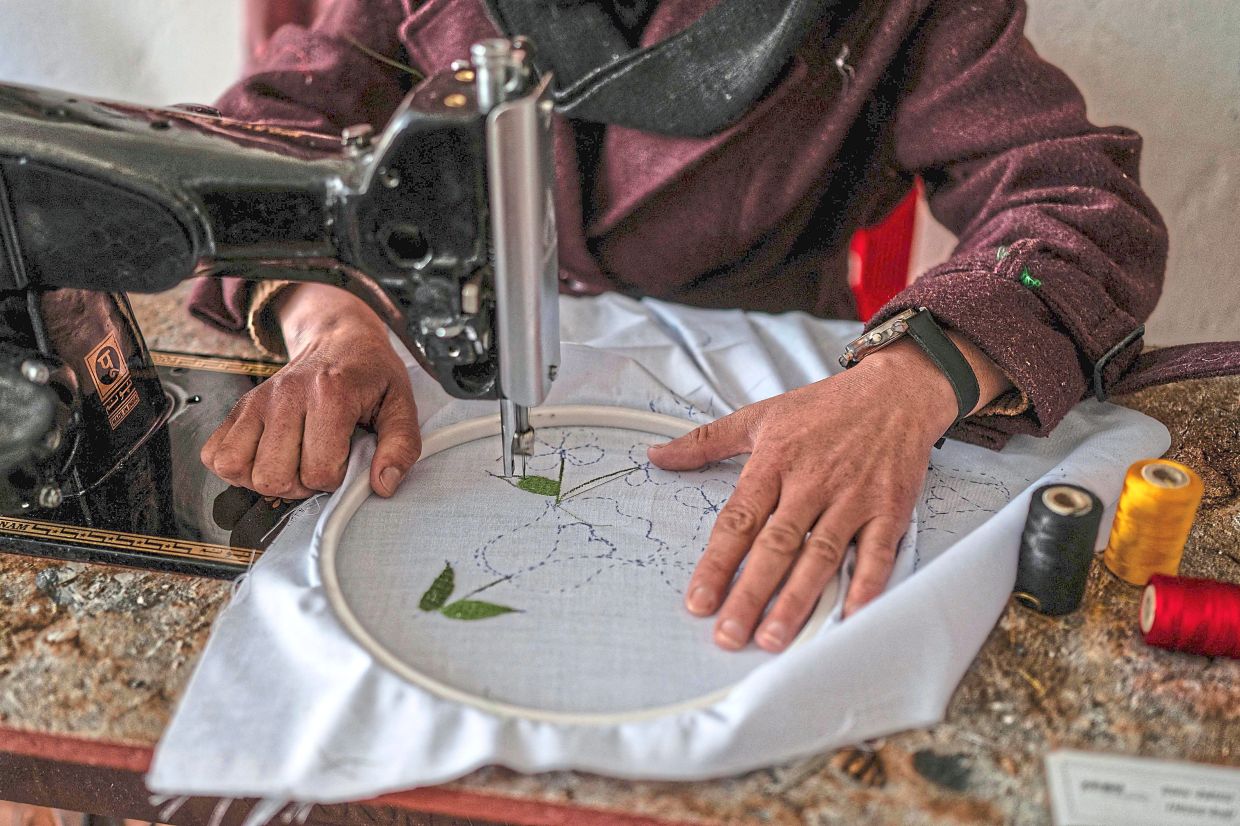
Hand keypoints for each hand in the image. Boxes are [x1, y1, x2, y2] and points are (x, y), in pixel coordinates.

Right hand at [201, 284, 420, 498]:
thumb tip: (384, 484)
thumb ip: (401, 445)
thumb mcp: (401, 404)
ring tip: (292, 464)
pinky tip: (266, 458)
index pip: (318, 472)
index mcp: (329, 394)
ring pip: (236, 468)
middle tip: (318, 465)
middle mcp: (285, 395)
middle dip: (299, 485)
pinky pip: (214, 454)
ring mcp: (256, 401)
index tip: (345, 461)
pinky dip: (236, 467)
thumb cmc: (370, 373)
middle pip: (272, 477)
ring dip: (265, 479)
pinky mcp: (239, 407)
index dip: (335, 480)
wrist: (339, 337)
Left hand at [649, 335, 1009, 651]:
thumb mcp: (759, 416)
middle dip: (750, 593)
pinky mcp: (890, 508)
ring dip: (797, 599)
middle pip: (776, 545)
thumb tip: (656, 455)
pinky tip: (849, 616)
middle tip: (729, 634)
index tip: (699, 601)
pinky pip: (877, 551)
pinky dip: (866, 585)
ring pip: (821, 555)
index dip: (717, 563)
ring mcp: (853, 497)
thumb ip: (704, 441)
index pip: (738, 520)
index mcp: (774, 462)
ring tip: (774, 637)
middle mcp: (811, 483)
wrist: (896, 390)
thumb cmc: (824, 407)